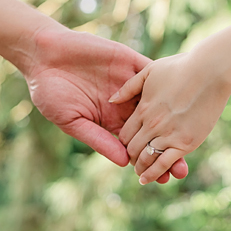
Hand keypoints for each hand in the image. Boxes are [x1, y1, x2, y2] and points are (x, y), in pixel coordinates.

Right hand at [22, 25, 188, 182]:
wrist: (43, 54)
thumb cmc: (50, 90)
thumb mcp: (71, 120)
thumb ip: (97, 138)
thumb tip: (124, 162)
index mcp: (108, 120)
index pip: (136, 144)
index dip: (150, 159)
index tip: (164, 177)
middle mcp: (123, 104)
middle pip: (153, 128)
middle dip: (167, 147)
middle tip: (182, 168)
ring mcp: (128, 83)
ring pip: (159, 103)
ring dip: (173, 119)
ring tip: (188, 138)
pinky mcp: (128, 61)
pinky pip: (152, 72)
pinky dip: (167, 82)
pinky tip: (181, 96)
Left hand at [112, 51, 230, 183]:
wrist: (210, 72)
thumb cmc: (181, 68)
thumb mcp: (149, 72)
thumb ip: (129, 87)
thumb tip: (111, 100)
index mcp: (142, 108)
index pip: (124, 133)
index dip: (123, 143)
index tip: (126, 146)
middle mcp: (152, 124)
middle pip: (132, 148)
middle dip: (130, 156)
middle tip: (133, 162)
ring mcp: (168, 134)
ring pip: (145, 158)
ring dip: (140, 168)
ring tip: (139, 173)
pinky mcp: (185, 143)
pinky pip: (164, 163)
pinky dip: (153, 173)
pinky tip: (147, 179)